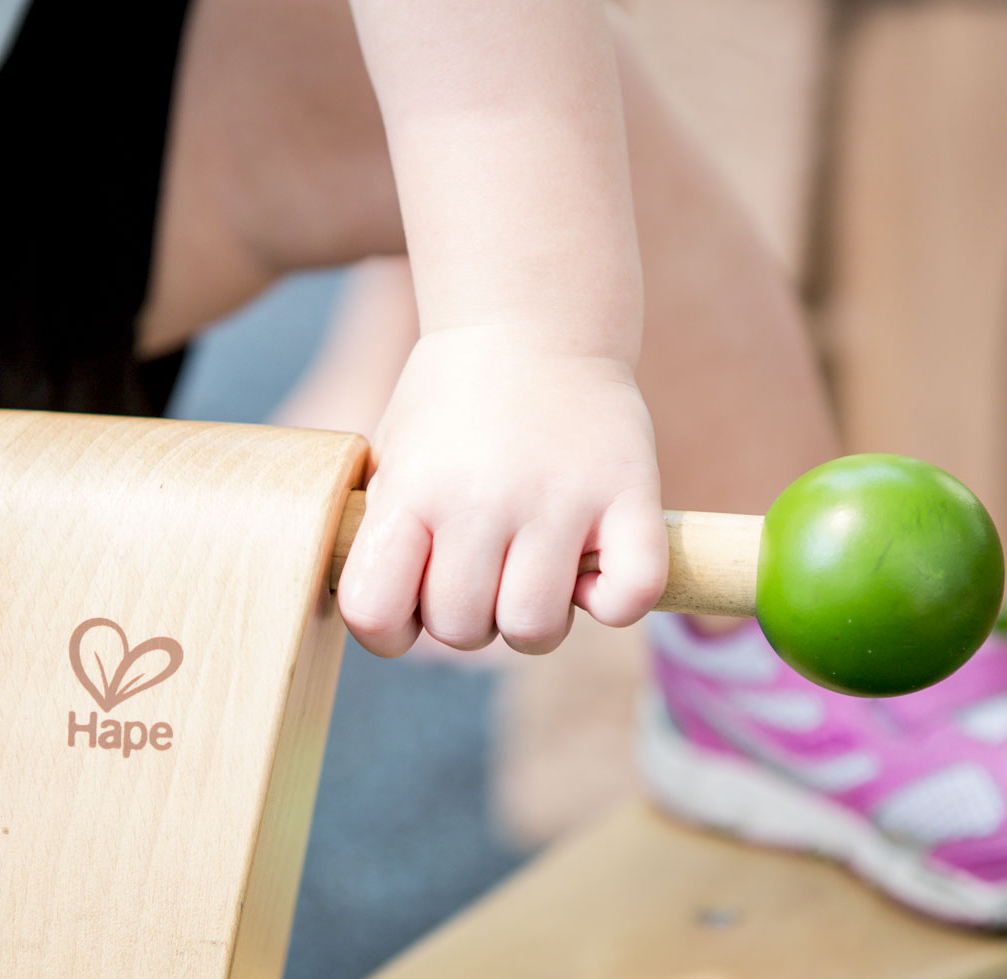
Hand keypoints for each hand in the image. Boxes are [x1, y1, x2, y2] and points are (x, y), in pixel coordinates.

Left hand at [338, 326, 666, 656]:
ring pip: (536, 629)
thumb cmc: (453, 404)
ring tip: (534, 570)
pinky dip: (611, 602)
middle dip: (469, 617)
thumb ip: (386, 538)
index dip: (390, 629)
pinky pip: (628, 596)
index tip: (410, 602)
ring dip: (534, 618)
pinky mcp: (630, 493)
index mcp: (414, 491)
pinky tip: (592, 570)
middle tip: (483, 569)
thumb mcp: (395, 459)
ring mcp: (561, 498)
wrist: (531, 320)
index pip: (376, 614)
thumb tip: (390, 616)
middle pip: (463, 630)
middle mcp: (483, 499)